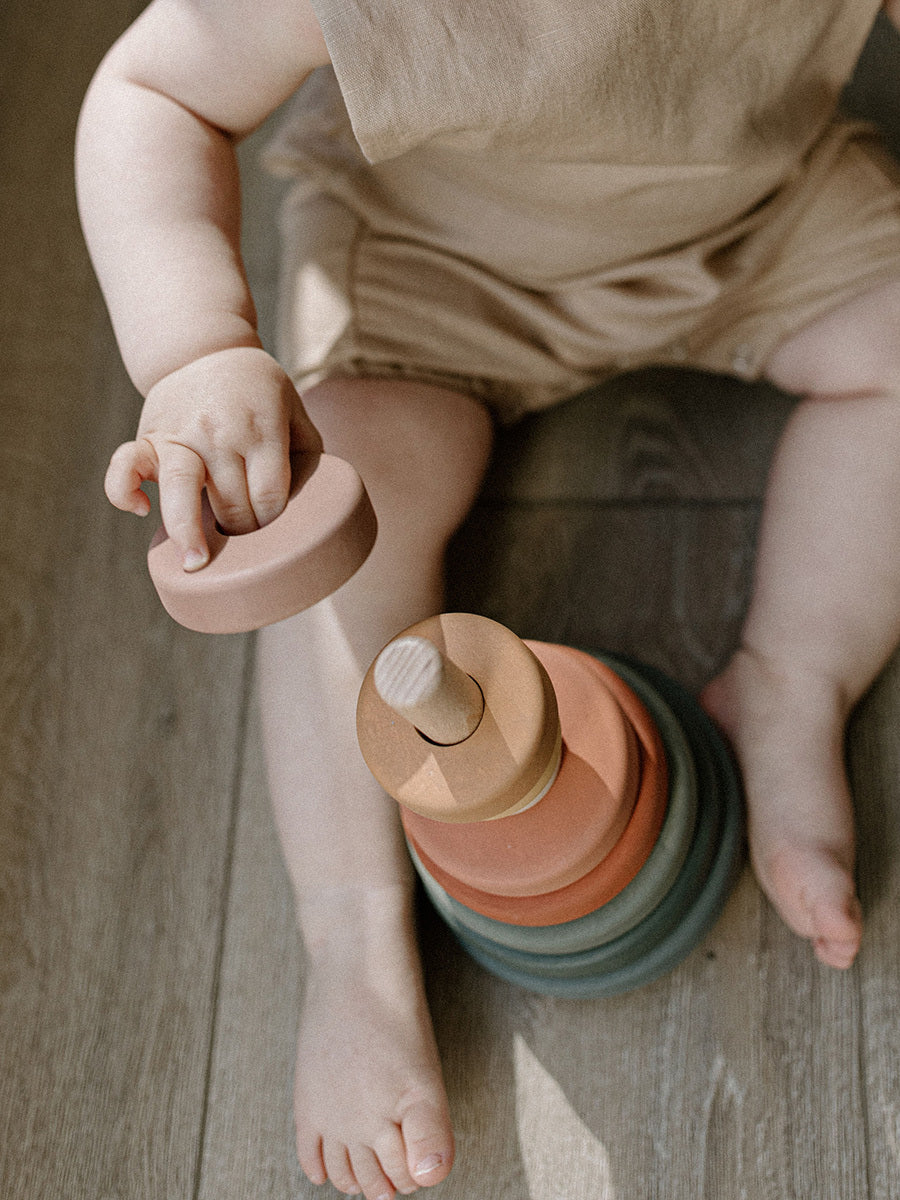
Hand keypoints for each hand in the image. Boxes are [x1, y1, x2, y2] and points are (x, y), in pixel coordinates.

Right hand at [105, 346, 323, 569]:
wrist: (207, 350)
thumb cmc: (260, 395)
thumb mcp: (296, 414)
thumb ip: (308, 459)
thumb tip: (313, 513)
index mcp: (262, 429)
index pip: (269, 496)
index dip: (272, 523)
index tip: (271, 532)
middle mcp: (220, 431)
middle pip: (231, 503)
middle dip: (240, 533)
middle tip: (243, 541)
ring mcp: (180, 433)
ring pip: (180, 489)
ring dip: (186, 532)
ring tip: (194, 564)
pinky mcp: (148, 435)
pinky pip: (125, 466)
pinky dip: (124, 492)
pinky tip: (141, 510)